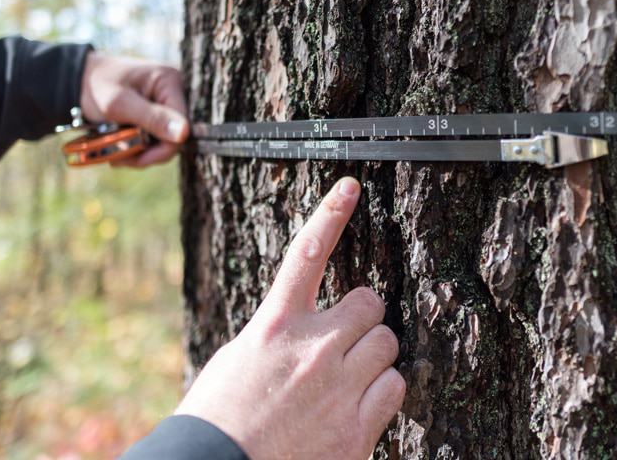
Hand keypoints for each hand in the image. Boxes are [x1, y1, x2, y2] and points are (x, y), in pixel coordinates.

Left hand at [79, 51, 188, 166]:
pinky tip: (120, 147)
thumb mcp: (120, 104)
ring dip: (139, 153)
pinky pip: (154, 141)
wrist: (77, 82)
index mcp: (170, 81)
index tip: (132, 157)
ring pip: (163, 143)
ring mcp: (165, 106)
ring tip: (114, 152)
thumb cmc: (96, 86)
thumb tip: (184, 133)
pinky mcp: (157, 116)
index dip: (161, 148)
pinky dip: (136, 148)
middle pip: (174, 138)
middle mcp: (173, 93)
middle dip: (146, 152)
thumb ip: (152, 118)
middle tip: (118, 157)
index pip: (182, 126)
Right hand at [175, 178, 405, 459]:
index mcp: (275, 326)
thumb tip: (314, 327)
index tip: (350, 187)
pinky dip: (383, 391)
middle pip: (370, 304)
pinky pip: (395, 387)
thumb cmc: (221, 416)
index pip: (307, 254)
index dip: (330, 214)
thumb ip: (281, 333)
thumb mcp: (240, 357)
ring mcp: (338, 388)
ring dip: (374, 354)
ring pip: (387, 344)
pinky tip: (358, 405)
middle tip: (347, 338)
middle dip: (362, 318)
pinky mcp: (356, 429)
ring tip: (347, 377)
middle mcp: (312, 349)